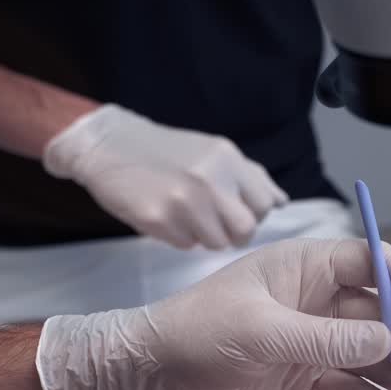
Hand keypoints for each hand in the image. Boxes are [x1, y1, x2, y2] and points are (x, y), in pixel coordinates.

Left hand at [36, 238, 390, 389]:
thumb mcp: (263, 331)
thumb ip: (326, 340)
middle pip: (382, 315)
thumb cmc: (199, 331)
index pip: (374, 264)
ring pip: (371, 354)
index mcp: (309, 266)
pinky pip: (347, 384)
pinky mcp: (302, 372)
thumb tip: (386, 343)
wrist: (153, 371)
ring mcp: (313, 336)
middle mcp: (318, 297)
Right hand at [43, 104, 287, 249]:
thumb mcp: (214, 153)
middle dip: (234, 234)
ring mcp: (183, 200)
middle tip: (215, 223)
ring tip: (185, 214)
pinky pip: (185, 245)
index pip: (265, 206)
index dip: (254, 215)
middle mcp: (209, 179)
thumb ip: (250, 177)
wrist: (109, 144)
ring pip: (216, 243)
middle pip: (245, 230)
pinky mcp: (157, 218)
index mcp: (227, 159)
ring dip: (204, 236)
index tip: (236, 211)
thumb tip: (281, 202)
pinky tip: (165, 215)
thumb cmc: (167, 152)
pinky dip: (179, 236)